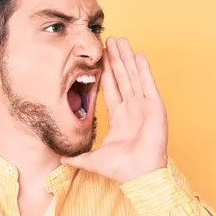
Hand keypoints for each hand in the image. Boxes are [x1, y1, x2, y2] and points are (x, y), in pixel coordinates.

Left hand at [61, 37, 168, 183]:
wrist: (138, 175)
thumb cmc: (121, 169)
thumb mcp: (93, 160)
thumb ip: (77, 157)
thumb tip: (60, 159)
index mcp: (119, 119)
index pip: (111, 90)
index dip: (106, 74)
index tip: (100, 59)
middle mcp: (132, 110)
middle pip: (122, 78)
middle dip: (116, 60)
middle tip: (110, 40)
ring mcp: (143, 107)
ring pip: (133, 77)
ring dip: (127, 59)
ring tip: (121, 41)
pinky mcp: (154, 107)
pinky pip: (147, 84)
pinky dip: (144, 69)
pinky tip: (139, 55)